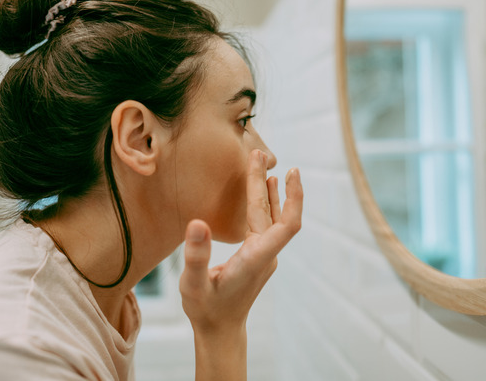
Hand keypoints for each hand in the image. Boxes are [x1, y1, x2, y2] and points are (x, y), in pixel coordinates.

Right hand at [179, 149, 302, 334]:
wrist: (219, 331)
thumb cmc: (206, 310)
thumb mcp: (193, 284)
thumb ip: (196, 255)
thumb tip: (198, 223)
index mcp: (256, 258)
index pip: (286, 225)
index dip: (292, 198)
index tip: (290, 172)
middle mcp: (265, 255)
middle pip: (274, 214)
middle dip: (267, 183)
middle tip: (258, 153)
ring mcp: (264, 256)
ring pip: (271, 218)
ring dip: (269, 192)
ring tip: (264, 165)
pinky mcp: (258, 256)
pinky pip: (266, 224)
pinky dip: (265, 204)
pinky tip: (263, 192)